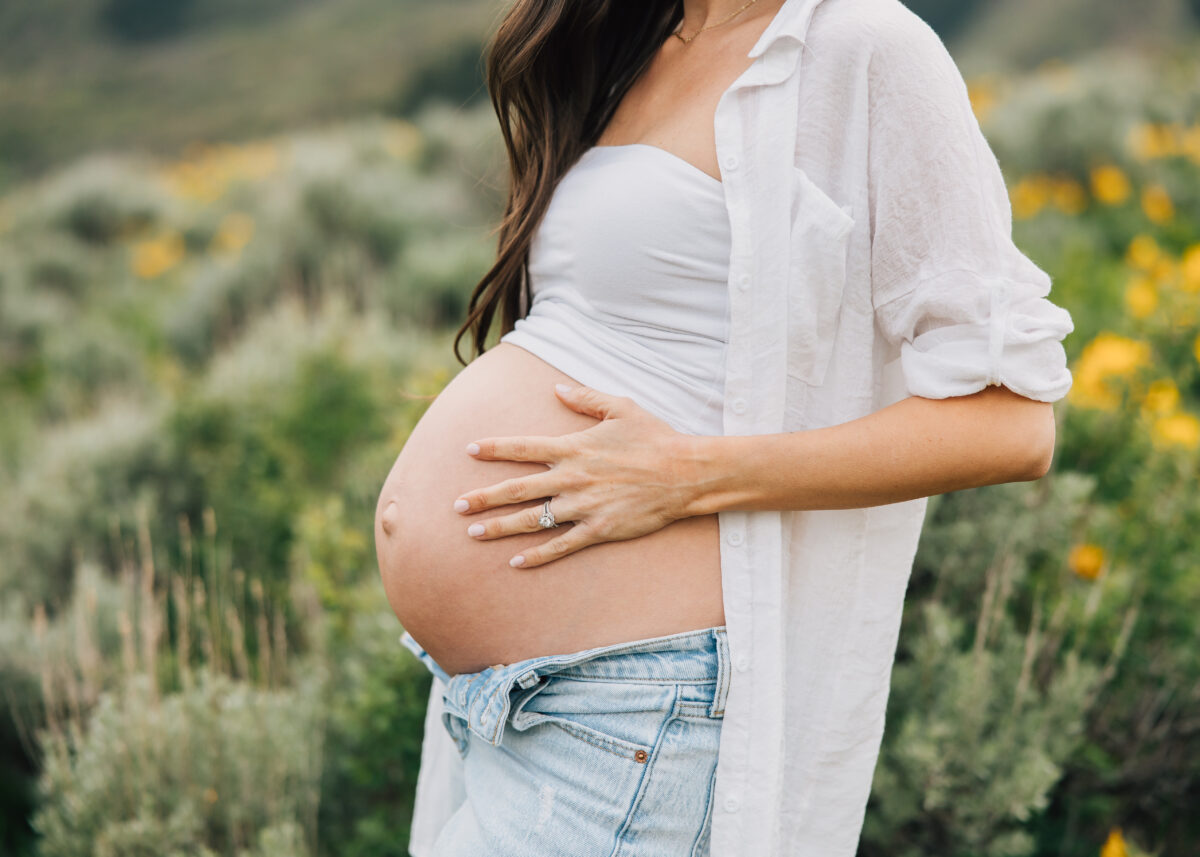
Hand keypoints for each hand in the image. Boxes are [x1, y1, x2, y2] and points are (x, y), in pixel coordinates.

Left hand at [454, 383, 696, 568]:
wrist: (684, 473)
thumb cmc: (654, 438)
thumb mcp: (621, 408)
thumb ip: (585, 398)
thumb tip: (557, 389)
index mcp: (574, 448)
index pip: (523, 448)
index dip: (494, 449)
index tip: (468, 450)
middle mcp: (572, 478)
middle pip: (517, 489)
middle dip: (483, 497)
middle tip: (456, 504)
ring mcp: (583, 507)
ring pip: (531, 520)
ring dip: (499, 527)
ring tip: (473, 533)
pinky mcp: (598, 530)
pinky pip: (560, 545)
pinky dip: (536, 556)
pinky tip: (515, 562)